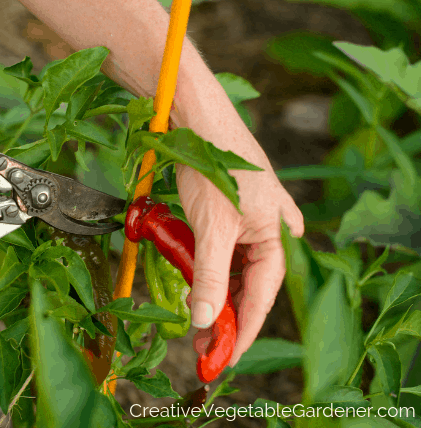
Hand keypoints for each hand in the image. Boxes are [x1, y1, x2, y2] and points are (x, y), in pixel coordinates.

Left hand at [176, 139, 303, 366]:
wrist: (196, 119)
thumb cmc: (213, 166)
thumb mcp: (211, 228)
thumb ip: (207, 276)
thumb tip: (203, 319)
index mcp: (279, 236)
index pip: (262, 296)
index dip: (241, 329)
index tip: (224, 356)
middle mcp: (271, 232)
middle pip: (249, 285)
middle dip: (225, 314)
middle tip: (203, 343)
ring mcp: (251, 222)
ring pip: (234, 270)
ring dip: (214, 292)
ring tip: (196, 318)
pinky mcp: (231, 214)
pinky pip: (223, 251)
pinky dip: (208, 268)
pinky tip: (195, 281)